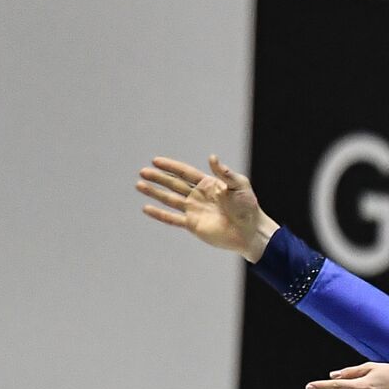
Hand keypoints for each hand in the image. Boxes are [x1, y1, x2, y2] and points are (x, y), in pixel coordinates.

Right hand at [137, 155, 278, 261]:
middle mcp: (198, 196)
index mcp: (209, 184)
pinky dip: (159, 214)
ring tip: (139, 185)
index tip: (155, 161)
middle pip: (174, 184)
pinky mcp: (193, 224)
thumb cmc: (248, 206)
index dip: (171, 166)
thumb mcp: (239, 185)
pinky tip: (146, 208)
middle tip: (142, 172)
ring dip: (154, 193)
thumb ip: (224, 173)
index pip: (185, 172)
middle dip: (158, 178)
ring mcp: (194, 210)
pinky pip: (172, 218)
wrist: (250, 231)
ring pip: (169, 199)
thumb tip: (212, 157)